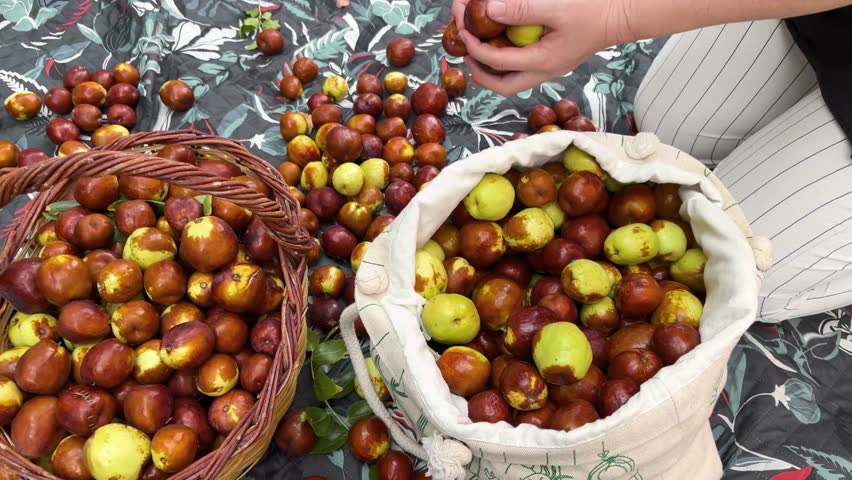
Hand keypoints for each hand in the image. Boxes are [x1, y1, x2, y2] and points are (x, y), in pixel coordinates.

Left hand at [452, 0, 629, 96]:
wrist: (623, 15)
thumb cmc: (594, 10)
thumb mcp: (556, 6)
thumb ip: (522, 9)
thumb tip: (490, 10)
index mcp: (542, 62)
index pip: (496, 61)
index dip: (473, 45)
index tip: (461, 24)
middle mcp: (544, 71)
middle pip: (501, 85)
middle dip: (477, 69)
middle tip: (464, 47)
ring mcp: (549, 68)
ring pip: (511, 80)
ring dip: (490, 66)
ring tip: (477, 45)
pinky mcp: (552, 60)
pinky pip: (521, 67)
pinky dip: (505, 58)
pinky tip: (500, 39)